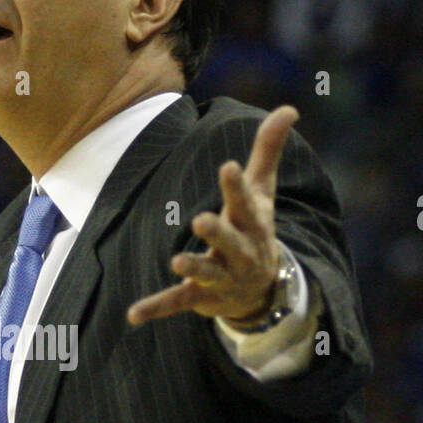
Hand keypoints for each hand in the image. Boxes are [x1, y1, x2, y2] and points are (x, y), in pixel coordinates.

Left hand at [127, 105, 297, 326]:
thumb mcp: (262, 191)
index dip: (236, 186)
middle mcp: (240, 252)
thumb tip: (289, 107)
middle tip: (201, 219)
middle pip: (230, 241)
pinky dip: (155, 308)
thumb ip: (267, 150)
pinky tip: (133, 314)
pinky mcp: (201, 298)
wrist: (261, 291)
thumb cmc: (255, 229)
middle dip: (217, 232)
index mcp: (251, 223)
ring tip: (177, 260)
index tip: (227, 166)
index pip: (244, 202)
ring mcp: (221, 277)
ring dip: (193, 267)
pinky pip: (176, 303)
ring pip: (208, 272)